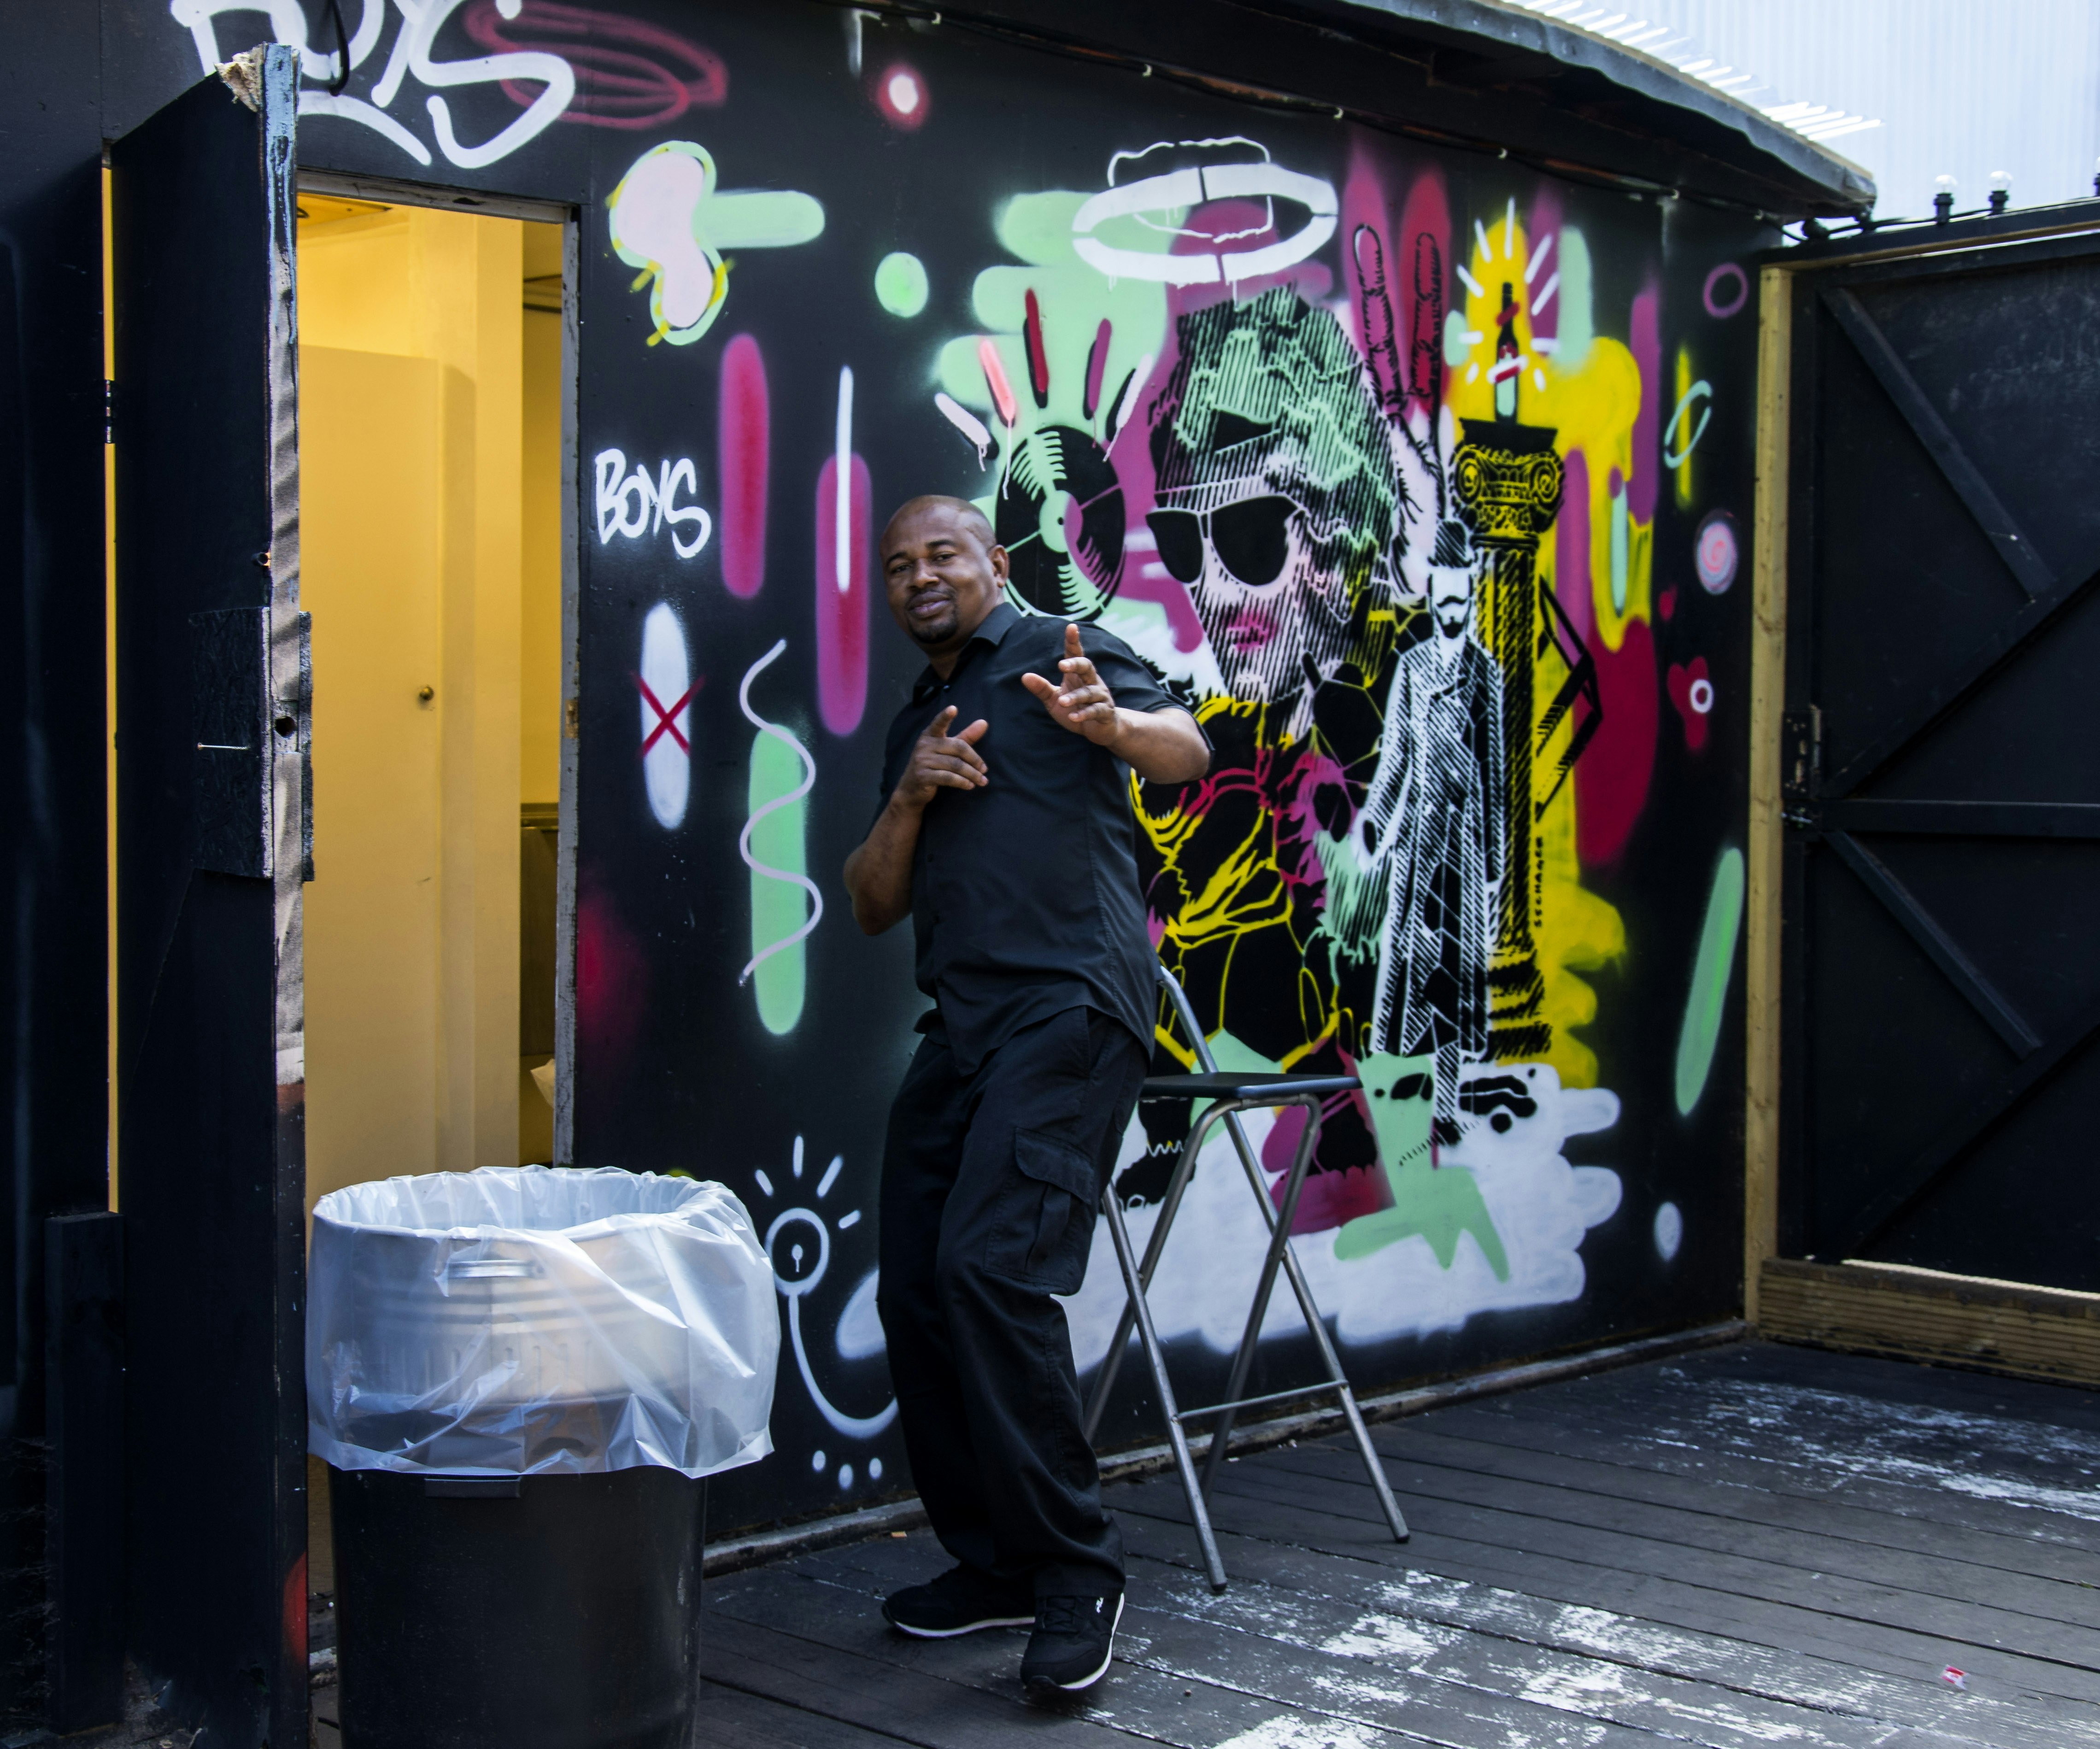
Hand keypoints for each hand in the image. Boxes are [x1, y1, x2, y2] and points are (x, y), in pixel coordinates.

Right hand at [894, 705, 988, 810]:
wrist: (911, 790)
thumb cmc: (933, 766)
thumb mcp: (947, 750)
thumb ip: (966, 736)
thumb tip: (984, 723)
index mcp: (930, 735)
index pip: (938, 723)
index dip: (945, 716)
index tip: (953, 709)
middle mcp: (924, 745)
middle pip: (957, 747)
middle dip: (974, 759)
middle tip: (985, 769)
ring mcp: (922, 761)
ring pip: (955, 765)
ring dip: (972, 774)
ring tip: (982, 781)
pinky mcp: (923, 776)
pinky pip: (948, 778)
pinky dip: (962, 782)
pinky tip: (970, 785)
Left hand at [1023, 623, 1119, 747]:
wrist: (1101, 729)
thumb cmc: (1076, 709)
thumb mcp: (1054, 700)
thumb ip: (1041, 688)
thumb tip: (1024, 676)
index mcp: (1078, 675)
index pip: (1076, 654)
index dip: (1073, 641)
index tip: (1071, 627)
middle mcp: (1092, 681)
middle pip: (1087, 667)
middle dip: (1076, 664)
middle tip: (1062, 665)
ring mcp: (1101, 696)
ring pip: (1090, 692)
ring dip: (1076, 697)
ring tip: (1062, 701)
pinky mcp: (1105, 712)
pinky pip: (1096, 711)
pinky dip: (1084, 714)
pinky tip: (1073, 717)